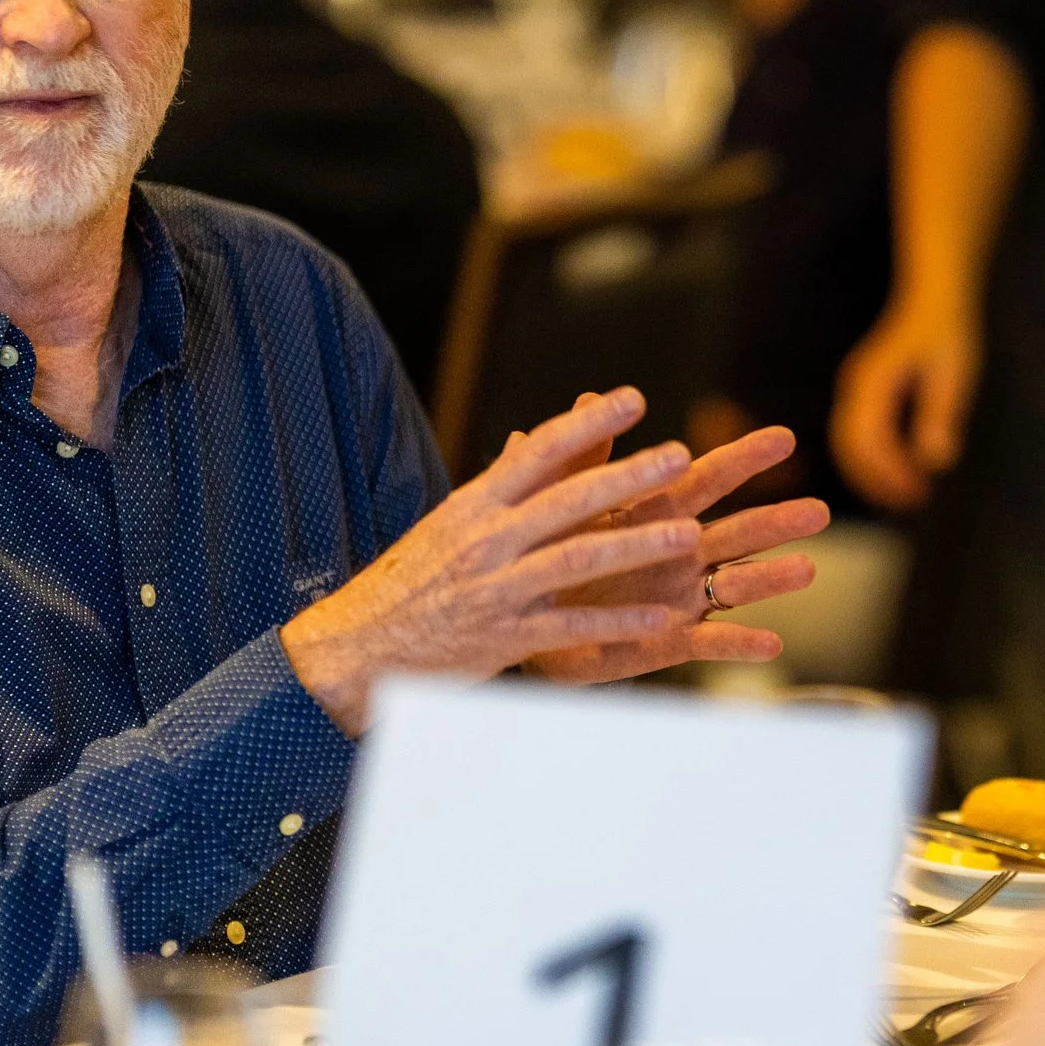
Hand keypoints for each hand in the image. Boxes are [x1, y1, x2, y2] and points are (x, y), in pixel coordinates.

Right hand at [281, 388, 715, 734]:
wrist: (356, 646)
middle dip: (626, 477)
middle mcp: (485, 541)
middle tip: (678, 457)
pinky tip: (661, 620)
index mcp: (473, 505)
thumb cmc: (412, 580)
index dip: (587, 424)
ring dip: (635, 545)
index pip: (537, 452)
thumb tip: (529, 440)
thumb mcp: (449, 523)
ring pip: (575, 561)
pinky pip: (569, 629)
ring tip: (688, 534)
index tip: (634, 399)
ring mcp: (494, 591)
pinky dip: (616, 623)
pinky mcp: (503, 639)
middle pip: (567, 501)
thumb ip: (498, 489)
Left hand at [520, 417, 828, 683]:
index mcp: (657, 512)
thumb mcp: (557, 500)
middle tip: (820, 512)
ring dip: (771, 578)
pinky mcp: (668, 640)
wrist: (519, 618)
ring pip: (735, 584)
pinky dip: (741, 644)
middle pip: (739, 532)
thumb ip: (576, 458)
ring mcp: (680, 596)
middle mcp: (680, 552)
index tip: (784, 439)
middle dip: (778, 522)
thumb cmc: (548, 550)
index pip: (708, 479)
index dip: (744, 459)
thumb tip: (586, 397)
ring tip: (807, 569)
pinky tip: (772, 644)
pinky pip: (710, 642)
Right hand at [831, 298, 980, 510]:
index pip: (865, 438)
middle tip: (915, 501)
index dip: (887, 472)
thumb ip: (940, 415)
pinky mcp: (865, 398)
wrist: (933, 301)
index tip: (918, 491)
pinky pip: (860, 438)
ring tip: (913, 496)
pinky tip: (907, 475)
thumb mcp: (951, 374)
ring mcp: (856, 393)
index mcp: (871, 382)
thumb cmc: (946, 334)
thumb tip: (936, 462)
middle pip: (849, 447)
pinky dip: (877, 463)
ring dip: (875, 475)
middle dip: (877, 480)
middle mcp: (855, 388)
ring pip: (850, 446)